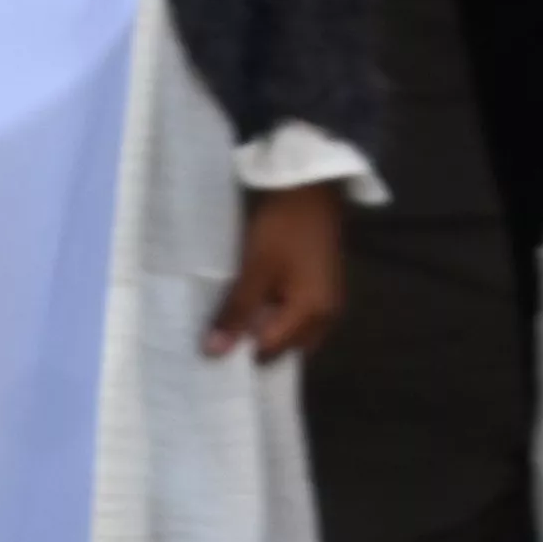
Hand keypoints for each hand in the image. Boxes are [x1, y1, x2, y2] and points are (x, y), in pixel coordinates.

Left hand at [206, 183, 347, 362]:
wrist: (312, 188)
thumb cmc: (283, 228)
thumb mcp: (255, 269)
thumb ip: (236, 312)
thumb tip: (213, 353)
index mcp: (313, 315)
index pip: (272, 351)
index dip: (242, 352)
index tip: (213, 347)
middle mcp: (328, 316)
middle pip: (287, 347)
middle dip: (258, 343)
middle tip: (222, 334)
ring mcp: (329, 302)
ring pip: (293, 332)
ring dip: (267, 328)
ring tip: (236, 317)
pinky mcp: (324, 287)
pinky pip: (298, 315)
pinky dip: (277, 314)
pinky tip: (257, 301)